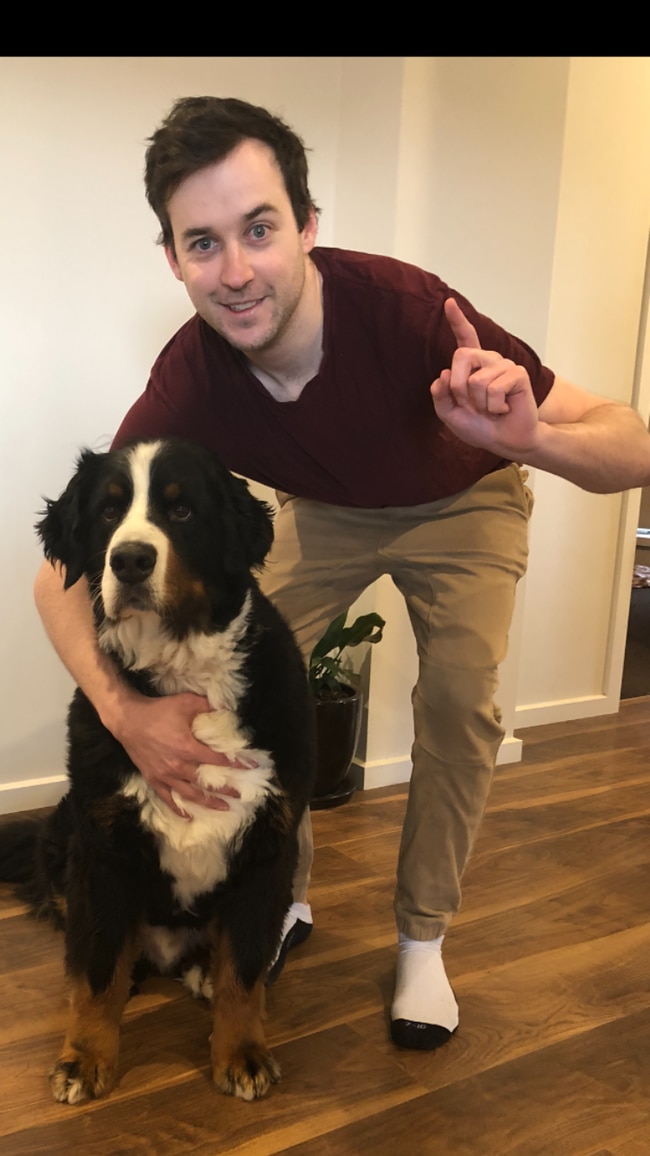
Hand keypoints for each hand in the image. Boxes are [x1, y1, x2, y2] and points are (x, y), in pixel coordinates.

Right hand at [112, 692, 252, 817]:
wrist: (129, 720)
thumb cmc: (158, 710)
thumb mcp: (186, 702)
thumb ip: (207, 706)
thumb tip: (227, 707)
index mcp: (188, 748)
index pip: (218, 759)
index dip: (236, 764)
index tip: (250, 767)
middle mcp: (179, 766)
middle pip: (207, 782)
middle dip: (226, 789)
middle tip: (241, 795)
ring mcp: (165, 775)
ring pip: (191, 794)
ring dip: (208, 802)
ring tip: (224, 808)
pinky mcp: (154, 779)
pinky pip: (168, 799)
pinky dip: (179, 808)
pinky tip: (189, 816)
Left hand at [431, 298, 540, 458]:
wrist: (505, 441)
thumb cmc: (480, 427)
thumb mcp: (450, 414)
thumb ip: (440, 396)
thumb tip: (445, 373)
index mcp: (472, 366)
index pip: (465, 338)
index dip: (457, 320)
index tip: (449, 302)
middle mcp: (488, 360)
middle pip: (461, 356)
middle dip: (459, 388)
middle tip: (472, 405)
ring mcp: (504, 365)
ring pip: (477, 380)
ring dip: (480, 404)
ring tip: (491, 409)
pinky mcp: (518, 374)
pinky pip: (494, 388)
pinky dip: (495, 406)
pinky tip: (503, 409)